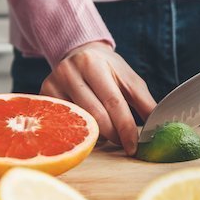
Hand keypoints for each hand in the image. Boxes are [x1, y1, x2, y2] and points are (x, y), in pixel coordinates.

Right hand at [40, 41, 155, 154]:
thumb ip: (144, 102)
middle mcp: (68, 71)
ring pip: (79, 122)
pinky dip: (81, 132)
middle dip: (114, 135)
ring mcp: (52, 84)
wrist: (79, 53)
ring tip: (110, 135)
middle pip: (94, 115)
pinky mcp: (43, 96)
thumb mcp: (128, 79)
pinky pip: (63, 123)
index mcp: (93, 63)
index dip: (125, 127)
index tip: (134, 146)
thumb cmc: (108, 69)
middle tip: (125, 145)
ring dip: (99, 135)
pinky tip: (90, 132)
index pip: (113, 102)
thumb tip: (157, 127)